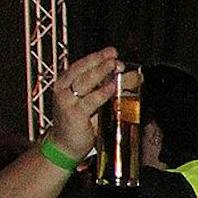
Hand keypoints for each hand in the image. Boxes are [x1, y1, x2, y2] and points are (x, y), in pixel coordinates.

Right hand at [45, 47, 124, 161]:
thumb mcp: (93, 103)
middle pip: (82, 70)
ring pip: (85, 81)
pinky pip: (90, 101)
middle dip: (100, 61)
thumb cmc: (80, 123)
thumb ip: (107, 90)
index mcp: (66, 83)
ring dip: (101, 72)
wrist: (64, 145)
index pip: (81, 65)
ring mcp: (67, 101)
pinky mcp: (73, 114)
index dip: (96, 57)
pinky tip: (112, 87)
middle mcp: (63, 89)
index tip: (112, 52)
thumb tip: (133, 78)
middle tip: (115, 56)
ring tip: (115, 65)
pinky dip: (102, 92)